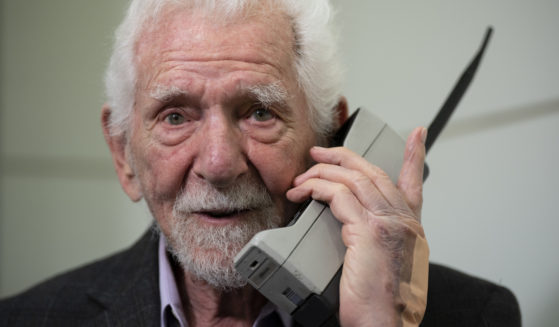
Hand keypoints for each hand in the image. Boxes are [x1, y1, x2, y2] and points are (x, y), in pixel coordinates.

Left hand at [286, 127, 428, 326]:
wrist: (385, 325)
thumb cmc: (384, 303)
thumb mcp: (392, 265)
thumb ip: (383, 240)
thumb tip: (356, 227)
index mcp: (411, 227)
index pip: (414, 183)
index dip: (414, 155)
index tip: (416, 134)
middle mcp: (403, 220)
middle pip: (373, 173)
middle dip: (343, 157)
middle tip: (320, 153)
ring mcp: (388, 224)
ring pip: (353, 179)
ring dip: (322, 173)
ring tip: (302, 178)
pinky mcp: (368, 232)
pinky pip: (337, 195)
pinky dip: (316, 189)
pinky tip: (303, 193)